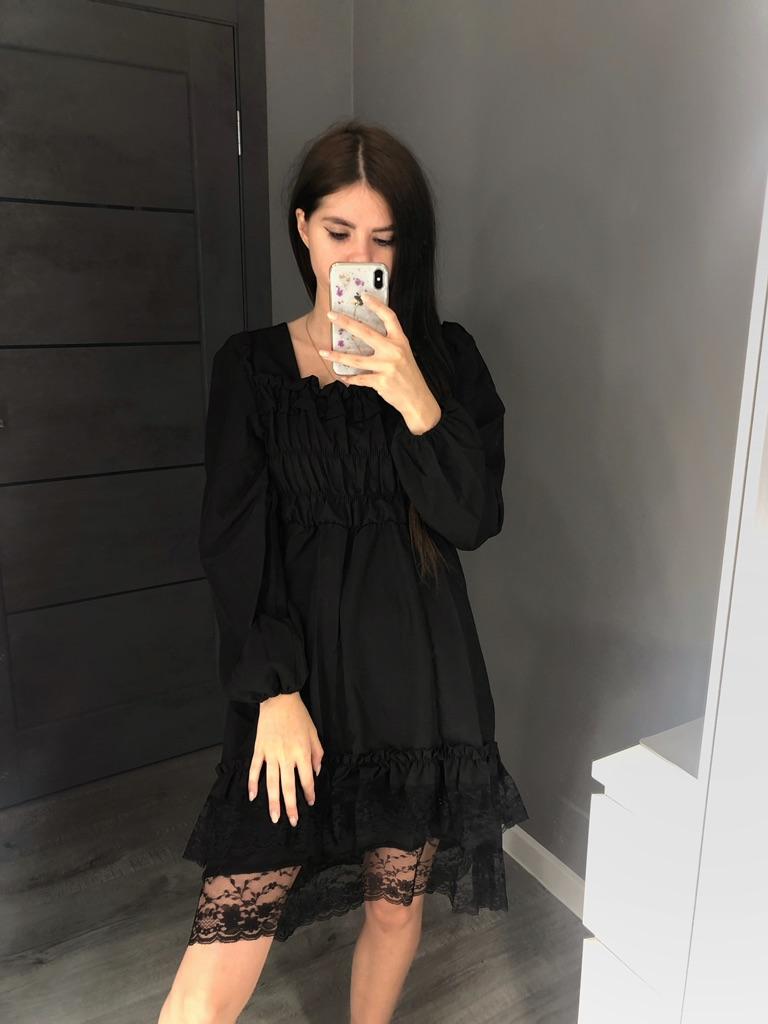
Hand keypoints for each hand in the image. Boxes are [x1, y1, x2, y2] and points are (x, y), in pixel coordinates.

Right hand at [249, 692, 323, 826]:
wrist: (279, 699)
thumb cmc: (299, 716)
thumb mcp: (314, 733)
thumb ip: (317, 753)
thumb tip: (316, 772)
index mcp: (302, 752)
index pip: (307, 779)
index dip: (309, 793)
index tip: (310, 803)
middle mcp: (287, 756)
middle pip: (289, 787)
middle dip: (291, 806)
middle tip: (291, 822)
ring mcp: (271, 754)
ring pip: (271, 783)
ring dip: (273, 802)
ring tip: (274, 817)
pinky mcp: (259, 749)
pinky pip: (255, 770)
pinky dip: (253, 784)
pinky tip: (253, 797)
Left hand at [320, 292, 442, 434]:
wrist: (418, 400)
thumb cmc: (409, 376)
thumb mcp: (404, 354)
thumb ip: (389, 343)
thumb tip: (364, 334)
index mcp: (401, 341)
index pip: (389, 317)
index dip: (377, 305)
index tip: (364, 296)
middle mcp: (394, 351)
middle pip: (366, 332)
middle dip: (346, 322)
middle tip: (331, 315)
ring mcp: (387, 367)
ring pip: (356, 359)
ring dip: (337, 355)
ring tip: (323, 351)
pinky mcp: (381, 382)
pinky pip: (359, 378)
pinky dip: (349, 377)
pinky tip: (341, 375)